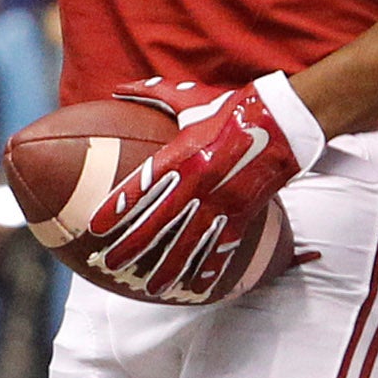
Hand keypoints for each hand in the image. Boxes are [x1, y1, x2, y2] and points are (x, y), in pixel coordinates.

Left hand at [75, 74, 320, 305]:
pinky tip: (198, 288)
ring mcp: (222, 202)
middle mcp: (198, 184)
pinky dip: (211, 269)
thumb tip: (118, 89)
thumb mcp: (191, 100)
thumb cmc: (233, 108)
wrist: (282, 121)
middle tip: (109, 264)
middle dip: (132, 246)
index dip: (117, 208)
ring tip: (149, 289)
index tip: (95, 227)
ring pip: (190, 243)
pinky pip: (224, 247)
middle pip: (158, 222)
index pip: (141, 187)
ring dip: (168, 268)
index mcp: (181, 156)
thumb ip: (152, 95)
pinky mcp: (243, 213)